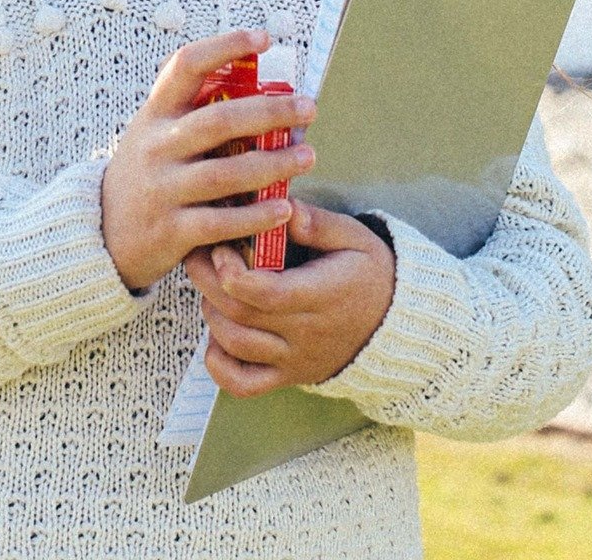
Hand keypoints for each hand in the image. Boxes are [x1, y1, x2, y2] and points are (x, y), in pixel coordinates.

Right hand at [99, 29, 316, 293]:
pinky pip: (220, 222)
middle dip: (271, 112)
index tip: (263, 39)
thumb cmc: (146, 172)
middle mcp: (157, 146)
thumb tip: (253, 76)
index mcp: (155, 113)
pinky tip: (284, 208)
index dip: (225, 46)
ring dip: (273, 164)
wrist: (102, 233)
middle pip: (220, 120)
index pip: (186, 65)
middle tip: (308, 108)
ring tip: (306, 156)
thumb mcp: (154, 130)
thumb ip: (191, 107)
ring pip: (226, 174)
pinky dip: (255, 216)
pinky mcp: (170, 231)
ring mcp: (162, 189)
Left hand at [185, 202, 395, 395]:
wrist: (393, 322)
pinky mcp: (288, 377)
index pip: (265, 292)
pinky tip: (216, 337)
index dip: (232, 271)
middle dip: (209, 283)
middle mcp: (303, 333)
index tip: (222, 246)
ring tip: (212, 286)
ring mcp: (294, 359)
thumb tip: (283, 207)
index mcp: (319, 295)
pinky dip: (219, 365)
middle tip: (199, 255)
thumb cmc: (369, 272)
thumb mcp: (354, 237)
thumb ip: (317, 223)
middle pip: (240, 315)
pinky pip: (243, 384)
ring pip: (236, 346)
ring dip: (212, 313)